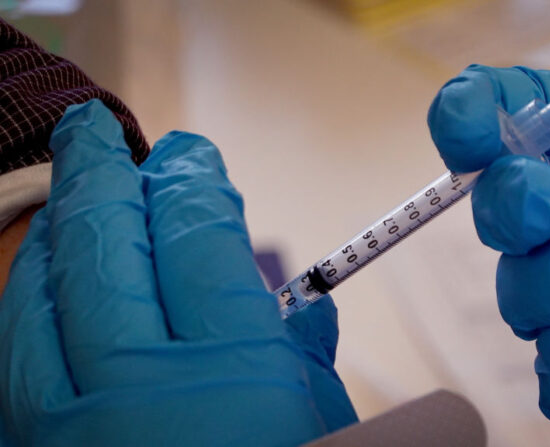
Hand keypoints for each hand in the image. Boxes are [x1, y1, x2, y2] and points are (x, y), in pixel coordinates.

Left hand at [0, 99, 356, 445]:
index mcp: (237, 375)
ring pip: (46, 293)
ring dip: (59, 228)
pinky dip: (31, 298)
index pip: (198, 239)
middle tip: (96, 132)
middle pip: (110, 248)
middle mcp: (145, 390)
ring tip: (74, 192)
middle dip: (101, 175)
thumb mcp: (320, 428)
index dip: (190, 184)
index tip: (189, 157)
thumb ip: (309, 358)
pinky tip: (50, 274)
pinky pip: (16, 355)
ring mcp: (75, 425)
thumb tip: (307, 302)